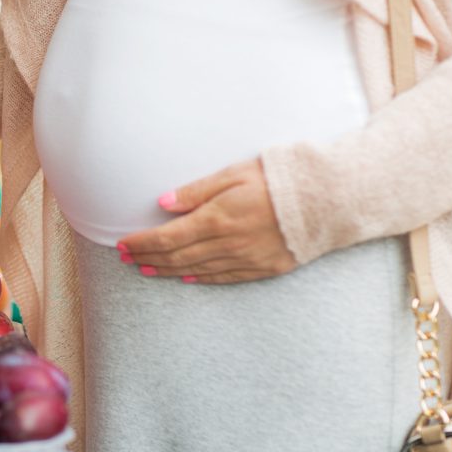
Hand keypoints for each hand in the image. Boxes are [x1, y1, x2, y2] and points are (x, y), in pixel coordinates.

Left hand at [116, 158, 295, 284]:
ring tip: (147, 269)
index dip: (142, 243)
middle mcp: (228, 243)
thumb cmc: (279, 178)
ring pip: (197, 270)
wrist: (329, 199)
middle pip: (177, 256)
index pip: (167, 237)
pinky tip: (186, 278)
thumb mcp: (234, 173)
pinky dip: (201, 278)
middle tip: (126, 258)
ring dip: (168, 271)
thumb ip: (196, 191)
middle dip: (148, 258)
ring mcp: (247, 259)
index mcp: (218, 218)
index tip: (122, 244)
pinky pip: (225, 278)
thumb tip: (162, 203)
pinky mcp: (265, 268)